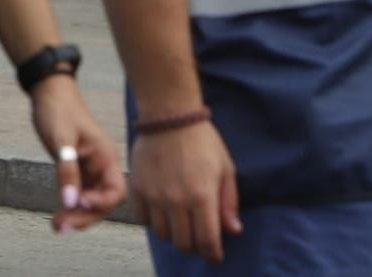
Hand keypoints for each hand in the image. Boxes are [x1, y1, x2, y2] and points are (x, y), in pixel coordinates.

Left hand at [28, 77, 125, 233]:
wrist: (49, 92)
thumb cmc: (58, 110)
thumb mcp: (60, 140)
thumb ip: (66, 170)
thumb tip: (70, 203)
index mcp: (106, 156)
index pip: (115, 191)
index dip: (101, 203)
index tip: (80, 203)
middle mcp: (102, 166)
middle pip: (103, 202)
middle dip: (85, 217)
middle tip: (62, 227)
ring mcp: (91, 169)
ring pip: (90, 202)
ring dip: (76, 216)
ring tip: (57, 227)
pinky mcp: (78, 170)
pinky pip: (78, 194)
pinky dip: (69, 207)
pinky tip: (57, 218)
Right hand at [130, 117, 240, 260]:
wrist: (170, 116)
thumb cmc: (202, 141)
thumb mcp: (226, 168)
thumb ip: (229, 202)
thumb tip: (233, 230)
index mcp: (203, 197)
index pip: (207, 241)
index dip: (212, 254)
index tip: (214, 255)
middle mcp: (177, 201)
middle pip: (183, 243)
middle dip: (193, 245)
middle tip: (197, 236)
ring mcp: (155, 195)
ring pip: (163, 234)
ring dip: (173, 233)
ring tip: (179, 221)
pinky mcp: (138, 188)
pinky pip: (142, 220)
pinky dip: (152, 221)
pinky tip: (160, 211)